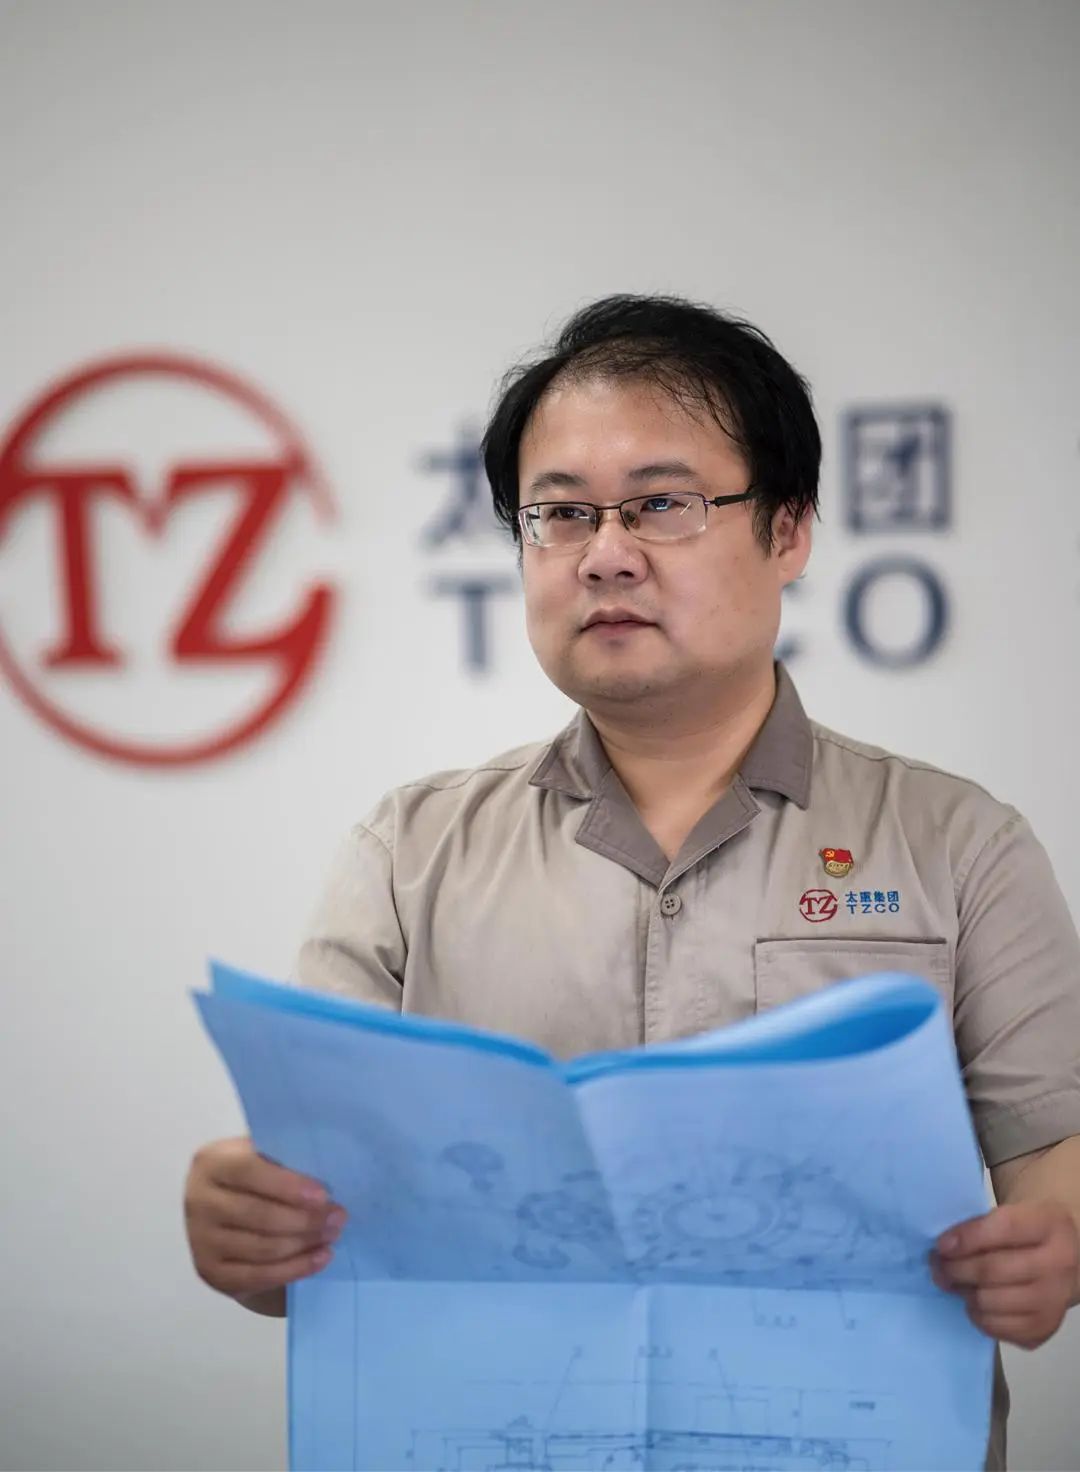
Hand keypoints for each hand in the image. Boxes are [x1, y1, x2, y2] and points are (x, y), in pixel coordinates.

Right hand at [184, 1137, 345, 1303]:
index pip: (249, 1172)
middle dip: (305, 1219)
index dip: (287, 1185)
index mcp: (211, 1163)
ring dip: (304, 1244)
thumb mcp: (264, 1156)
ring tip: (333, 1235)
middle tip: (339, 1217)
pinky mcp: (211, 1272)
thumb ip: (286, 1160)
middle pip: (258, 1215)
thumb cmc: (256, 1175)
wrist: (224, 1211)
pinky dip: (295, 1269)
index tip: (324, 1195)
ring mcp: (201, 1241)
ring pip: (262, 1248)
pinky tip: (320, 1258)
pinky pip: (258, 1276)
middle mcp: (198, 1201)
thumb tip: (330, 1173)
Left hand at [932, 1200, 1078, 1348]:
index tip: (941, 1244)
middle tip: (938, 1265)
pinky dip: (978, 1315)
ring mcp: (1055, 1301)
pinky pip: (997, 1328)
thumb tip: (943, 1249)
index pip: (1003, 1228)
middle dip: (955, 1269)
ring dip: (963, 1292)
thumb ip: (979, 1225)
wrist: (1067, 1261)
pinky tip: (975, 1301)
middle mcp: (1059, 1264)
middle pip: (993, 1270)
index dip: (966, 1238)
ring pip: (991, 1302)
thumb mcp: (1012, 1213)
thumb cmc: (1027, 1233)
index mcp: (1050, 1225)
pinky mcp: (1045, 1328)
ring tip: (955, 1282)